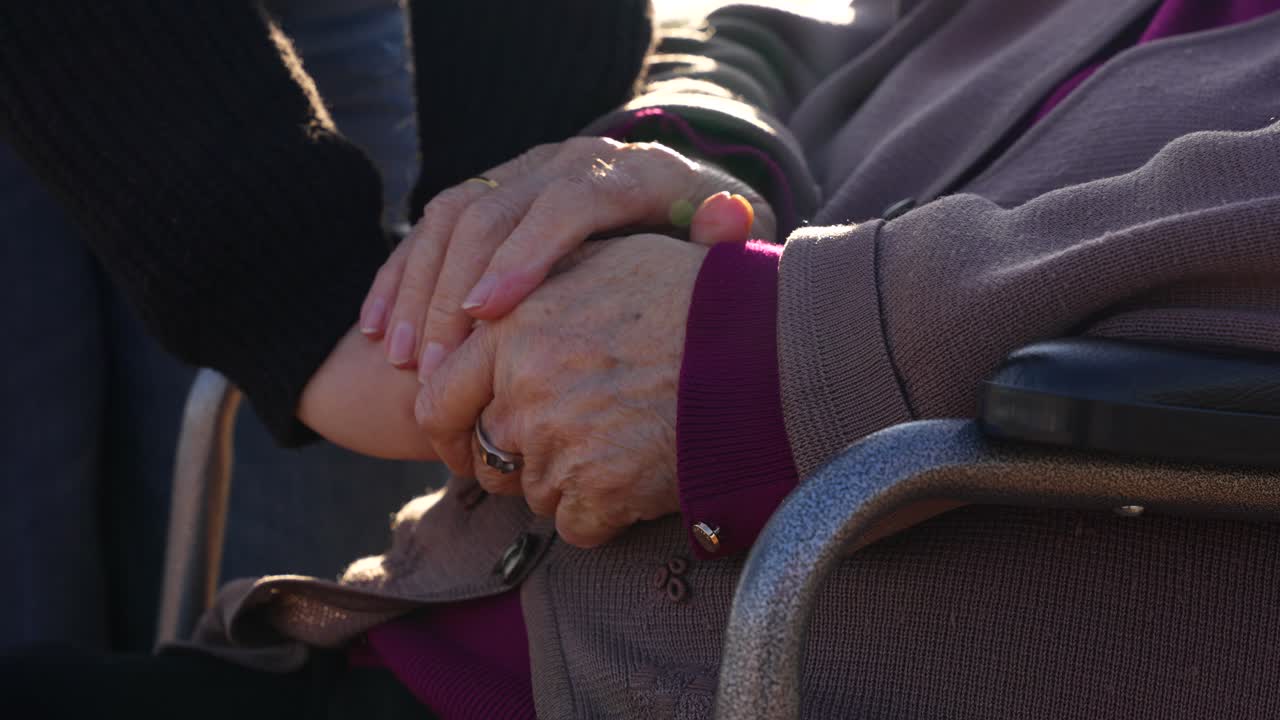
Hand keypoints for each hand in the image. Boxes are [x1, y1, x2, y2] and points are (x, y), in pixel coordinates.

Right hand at [357, 137, 771, 376]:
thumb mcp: (723, 237)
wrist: (672, 199)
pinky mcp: (488, 192)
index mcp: (623, 171)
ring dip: (418, 291)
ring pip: (450, 218)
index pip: (565, 203)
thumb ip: (722, 235)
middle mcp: (563, 161)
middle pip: (493, 212)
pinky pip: (428, 227)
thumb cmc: (698, 242)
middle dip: (454, 291)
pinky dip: (397, 279)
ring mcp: (520, 172)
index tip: (488, 313)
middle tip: (434, 367)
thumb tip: (724, 217)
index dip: (523, 255)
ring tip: (403, 360)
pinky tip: (376, 332)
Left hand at [414, 234, 704, 546]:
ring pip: (531, 492)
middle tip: (562, 444)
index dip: (449, 430)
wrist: (761, 349)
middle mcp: (522, 389)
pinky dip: (603, 514)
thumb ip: (534, 289)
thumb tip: (487, 308)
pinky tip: (638, 477)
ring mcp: (558, 446)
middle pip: (484, 454)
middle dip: (515, 457)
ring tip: (618, 445)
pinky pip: (576, 526)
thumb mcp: (602, 263)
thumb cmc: (688, 298)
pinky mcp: (598, 494)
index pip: (436, 401)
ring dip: (564, 482)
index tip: (466, 440)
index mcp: (510, 329)